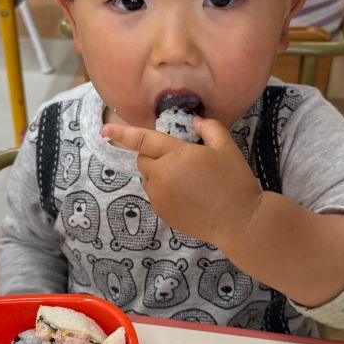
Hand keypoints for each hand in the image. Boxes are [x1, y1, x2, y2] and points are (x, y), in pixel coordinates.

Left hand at [100, 117, 261, 250]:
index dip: (122, 133)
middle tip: (180, 159)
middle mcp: (162, 175)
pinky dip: (163, 190)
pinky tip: (187, 194)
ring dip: (158, 173)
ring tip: (186, 179)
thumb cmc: (235, 182)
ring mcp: (160, 196)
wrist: (239, 221)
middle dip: (154, 155)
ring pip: (148, 178)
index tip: (103, 128)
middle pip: (143, 159)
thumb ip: (209, 128)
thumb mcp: (227, 148)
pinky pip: (154, 195)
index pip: (143, 140)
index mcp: (176, 155)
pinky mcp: (163, 212)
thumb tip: (195, 122)